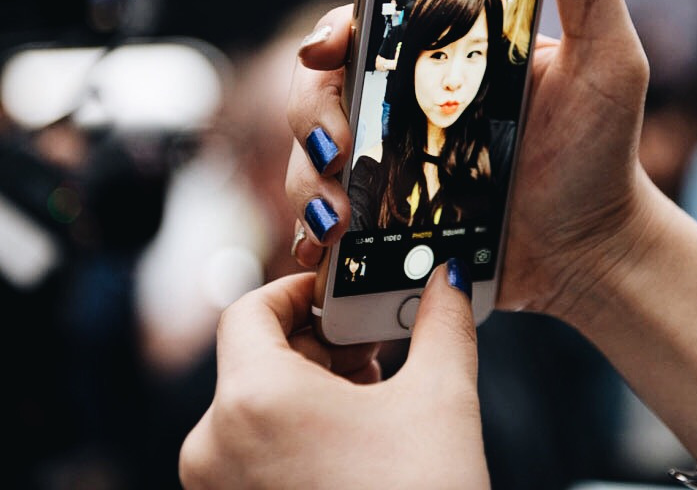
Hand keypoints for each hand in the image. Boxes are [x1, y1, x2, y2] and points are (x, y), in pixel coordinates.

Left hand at [179, 265, 487, 488]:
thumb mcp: (442, 399)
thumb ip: (443, 322)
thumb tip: (448, 276)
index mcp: (253, 400)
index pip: (248, 310)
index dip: (296, 291)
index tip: (337, 294)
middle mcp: (214, 446)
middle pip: (255, 359)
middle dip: (317, 344)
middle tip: (372, 348)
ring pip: (254, 408)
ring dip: (310, 389)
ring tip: (372, 398)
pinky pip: (250, 454)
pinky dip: (294, 433)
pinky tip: (353, 444)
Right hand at [287, 0, 649, 318]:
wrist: (592, 249)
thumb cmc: (602, 151)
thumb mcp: (608, 59)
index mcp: (448, 53)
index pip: (371, 20)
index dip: (336, 26)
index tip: (329, 45)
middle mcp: (409, 100)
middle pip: (323, 83)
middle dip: (312, 109)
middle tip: (339, 143)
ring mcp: (395, 159)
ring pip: (314, 151)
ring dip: (309, 177)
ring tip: (342, 214)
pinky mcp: (390, 217)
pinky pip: (330, 215)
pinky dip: (316, 227)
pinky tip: (330, 246)